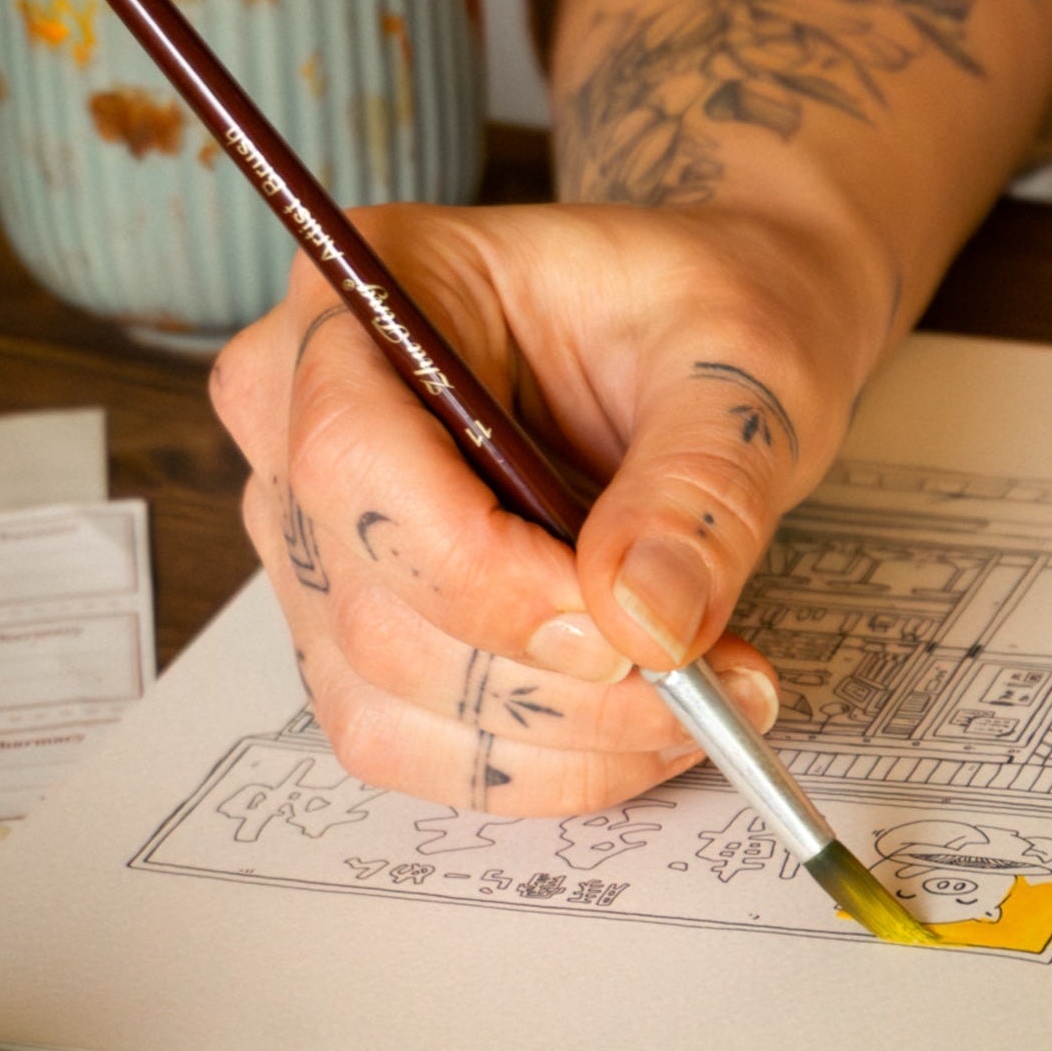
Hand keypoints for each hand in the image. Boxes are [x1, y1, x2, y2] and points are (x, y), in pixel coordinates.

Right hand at [210, 198, 882, 815]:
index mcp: (375, 287)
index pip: (355, 456)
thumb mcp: (744, 368)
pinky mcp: (356, 617)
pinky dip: (537, 763)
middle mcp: (307, 407)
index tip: (630, 634)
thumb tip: (649, 624)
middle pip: (367, 600)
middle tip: (709, 683)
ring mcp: (319, 526)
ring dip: (558, 740)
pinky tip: (648, 726)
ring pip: (383, 695)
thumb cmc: (711, 317)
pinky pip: (406, 738)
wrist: (712, 343)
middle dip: (550, 678)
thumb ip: (701, 484)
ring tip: (707, 701)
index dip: (482, 573)